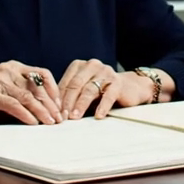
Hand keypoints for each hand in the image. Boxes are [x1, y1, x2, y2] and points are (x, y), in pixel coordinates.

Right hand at [0, 62, 62, 126]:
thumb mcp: (8, 95)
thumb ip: (26, 97)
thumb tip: (51, 111)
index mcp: (14, 67)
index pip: (42, 73)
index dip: (54, 89)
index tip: (61, 105)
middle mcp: (7, 70)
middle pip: (37, 86)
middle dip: (51, 104)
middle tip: (60, 118)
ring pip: (28, 96)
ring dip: (42, 111)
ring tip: (50, 123)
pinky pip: (14, 105)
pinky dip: (26, 115)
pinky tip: (34, 123)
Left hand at [57, 58, 173, 119]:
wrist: (130, 88)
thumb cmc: (101, 91)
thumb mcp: (84, 90)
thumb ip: (70, 96)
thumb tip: (53, 111)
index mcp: (79, 66)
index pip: (66, 82)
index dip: (58, 98)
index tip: (53, 113)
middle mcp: (92, 65)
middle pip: (75, 85)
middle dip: (67, 102)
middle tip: (62, 117)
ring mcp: (106, 72)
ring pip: (89, 89)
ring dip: (81, 105)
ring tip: (75, 117)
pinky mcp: (118, 82)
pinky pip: (108, 95)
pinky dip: (102, 106)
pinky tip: (98, 116)